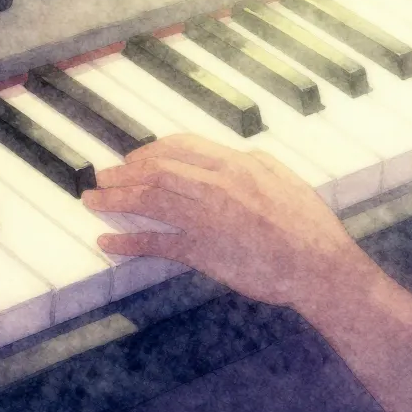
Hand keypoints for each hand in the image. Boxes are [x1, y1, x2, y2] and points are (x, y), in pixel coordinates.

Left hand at [81, 134, 373, 312]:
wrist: (318, 264)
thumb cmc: (308, 226)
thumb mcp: (284, 179)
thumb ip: (253, 165)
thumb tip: (235, 157)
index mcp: (239, 163)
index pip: (181, 146)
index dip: (150, 151)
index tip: (133, 158)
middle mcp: (218, 184)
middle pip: (157, 170)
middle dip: (123, 172)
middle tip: (101, 177)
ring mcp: (208, 217)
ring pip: (149, 200)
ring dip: (115, 199)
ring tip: (93, 201)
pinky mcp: (203, 251)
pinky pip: (156, 243)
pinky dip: (127, 242)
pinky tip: (108, 242)